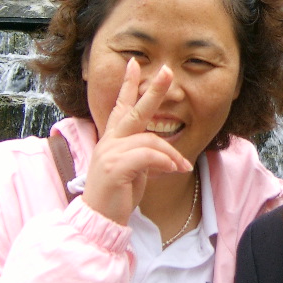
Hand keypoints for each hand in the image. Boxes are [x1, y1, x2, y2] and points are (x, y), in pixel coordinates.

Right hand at [82, 61, 192, 225]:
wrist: (100, 219)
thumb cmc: (118, 195)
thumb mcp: (134, 170)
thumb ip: (144, 154)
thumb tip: (167, 152)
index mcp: (113, 139)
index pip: (120, 106)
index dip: (128, 85)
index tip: (134, 63)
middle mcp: (109, 141)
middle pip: (135, 110)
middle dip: (153, 90)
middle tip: (168, 71)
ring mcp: (110, 153)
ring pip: (149, 140)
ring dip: (170, 154)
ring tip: (181, 166)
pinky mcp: (115, 167)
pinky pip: (148, 156)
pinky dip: (164, 161)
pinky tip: (173, 170)